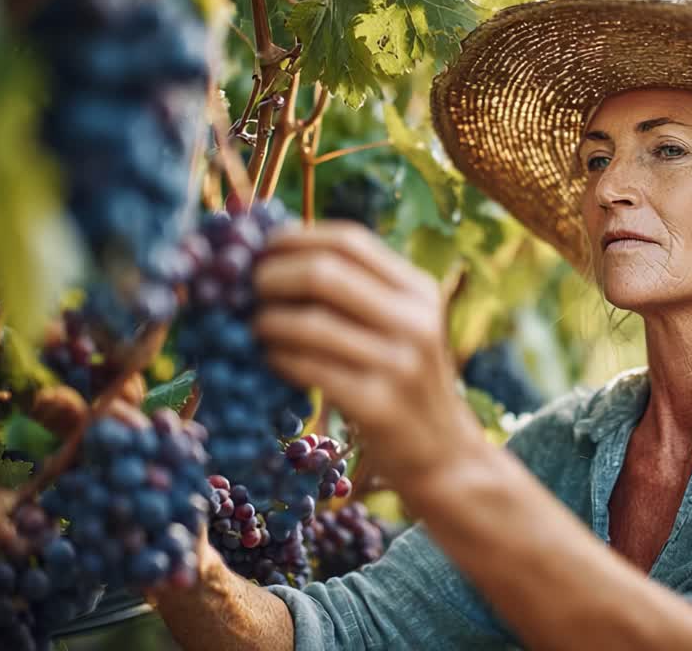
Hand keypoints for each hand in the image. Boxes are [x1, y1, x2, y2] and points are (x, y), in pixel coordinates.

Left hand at [252, 222, 483, 490]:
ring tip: (255, 328)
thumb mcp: (401, 324)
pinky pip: (308, 368)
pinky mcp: (378, 405)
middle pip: (325, 273)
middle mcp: (415, 321)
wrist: (444, 453)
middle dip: (272, 276)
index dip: (295, 238)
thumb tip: (274, 255)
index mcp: (420, 290)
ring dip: (267, 321)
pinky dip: (277, 358)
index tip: (262, 250)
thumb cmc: (405, 380)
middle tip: (247, 291)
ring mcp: (399, 364)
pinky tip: (270, 360)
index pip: (349, 240)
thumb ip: (356, 290)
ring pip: (310, 322)